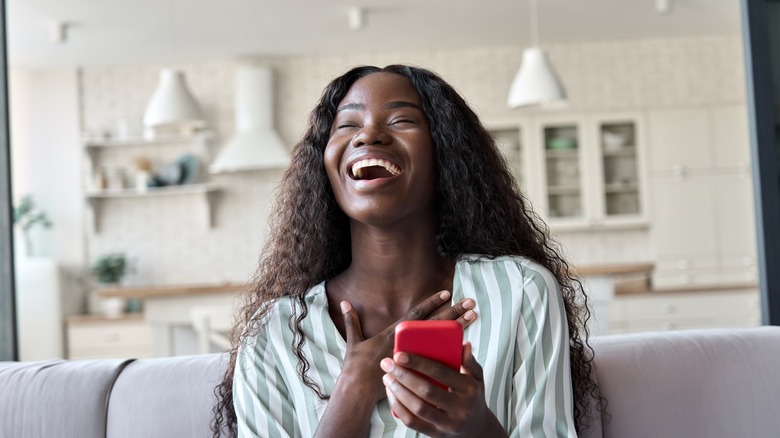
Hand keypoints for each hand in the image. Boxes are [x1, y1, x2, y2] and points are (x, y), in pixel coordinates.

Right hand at [338, 291, 476, 403]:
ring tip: (474, 316)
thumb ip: (351, 321)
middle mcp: (408, 342)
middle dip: (453, 311)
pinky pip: (439, 360)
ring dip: (459, 327)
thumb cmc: (356, 366)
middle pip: (436, 323)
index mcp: (394, 333)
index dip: (431, 302)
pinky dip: (452, 353)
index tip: (447, 292)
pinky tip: (467, 345)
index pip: (417, 314)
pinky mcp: (418, 369)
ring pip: (442, 339)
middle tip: (470, 301)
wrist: (359, 391)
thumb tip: (344, 302)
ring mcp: (415, 356)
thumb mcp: (354, 341)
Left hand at [381, 342, 505, 437]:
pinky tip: (392, 394)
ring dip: (398, 391)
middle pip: (426, 391)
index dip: (418, 363)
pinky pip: (412, 422)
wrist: (477, 429)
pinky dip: (398, 407)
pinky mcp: (436, 434)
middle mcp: (461, 408)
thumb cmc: (472, 397)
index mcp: (470, 389)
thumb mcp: (477, 378)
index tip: (399, 355)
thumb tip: (464, 344)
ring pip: (417, 408)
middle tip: (387, 364)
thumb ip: (470, 361)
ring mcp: (448, 424)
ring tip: (387, 377)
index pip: (441, 373)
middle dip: (403, 375)